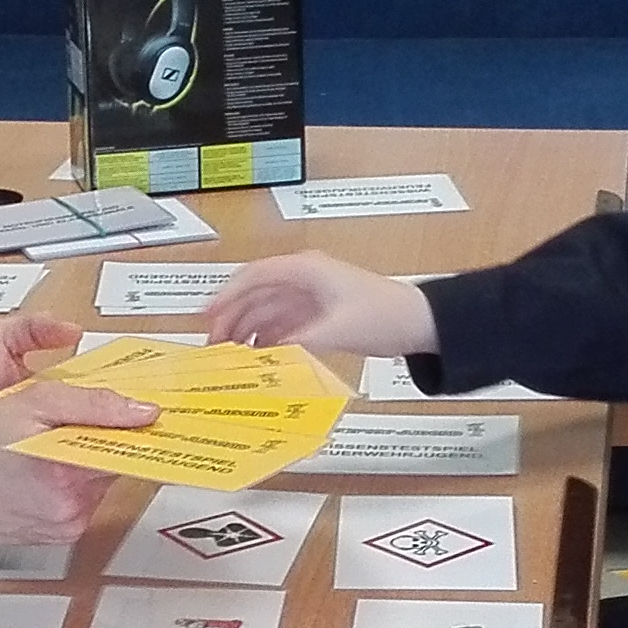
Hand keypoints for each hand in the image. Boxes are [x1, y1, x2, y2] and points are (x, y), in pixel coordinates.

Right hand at [0, 374, 155, 558]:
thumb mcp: (30, 402)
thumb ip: (90, 403)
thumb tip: (140, 411)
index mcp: (68, 474)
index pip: (130, 447)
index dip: (131, 424)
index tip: (140, 412)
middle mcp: (73, 508)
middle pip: (114, 463)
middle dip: (99, 438)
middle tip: (69, 421)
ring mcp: (66, 525)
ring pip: (98, 480)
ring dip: (84, 459)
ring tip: (47, 444)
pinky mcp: (59, 534)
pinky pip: (81, 499)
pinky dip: (70, 479)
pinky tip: (42, 469)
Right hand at [205, 252, 436, 356]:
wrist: (420, 323)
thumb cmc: (386, 315)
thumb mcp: (338, 330)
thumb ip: (298, 341)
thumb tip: (264, 352)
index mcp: (306, 270)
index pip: (254, 276)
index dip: (226, 296)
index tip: (207, 316)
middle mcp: (304, 278)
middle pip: (254, 294)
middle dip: (231, 317)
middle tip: (213, 345)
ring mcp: (309, 296)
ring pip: (265, 310)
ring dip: (246, 330)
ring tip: (229, 356)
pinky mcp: (317, 314)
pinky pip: (281, 323)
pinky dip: (266, 338)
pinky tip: (256, 357)